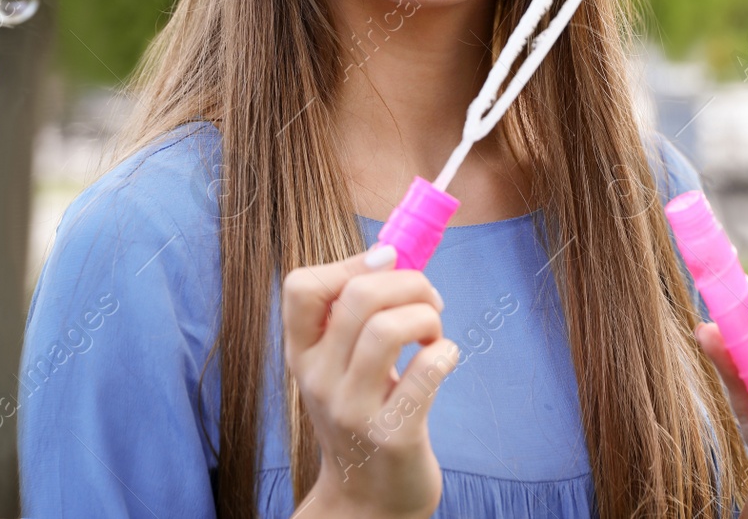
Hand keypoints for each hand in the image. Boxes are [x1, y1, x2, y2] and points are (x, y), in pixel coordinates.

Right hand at [282, 243, 460, 518]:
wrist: (367, 499)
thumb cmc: (363, 414)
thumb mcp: (340, 365)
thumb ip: (353, 314)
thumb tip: (389, 253)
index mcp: (302, 354)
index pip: (301, 287)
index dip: (350, 263)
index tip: (386, 265)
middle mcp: (319, 381)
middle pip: (360, 296)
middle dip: (410, 282)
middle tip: (428, 300)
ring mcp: (353, 410)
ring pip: (391, 328)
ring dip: (428, 316)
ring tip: (433, 333)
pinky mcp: (393, 435)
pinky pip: (427, 371)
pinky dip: (447, 352)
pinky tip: (444, 359)